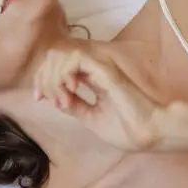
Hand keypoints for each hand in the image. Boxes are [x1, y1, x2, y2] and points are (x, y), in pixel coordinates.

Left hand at [33, 42, 162, 152]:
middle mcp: (94, 70)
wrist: (149, 133)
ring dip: (53, 77)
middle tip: (45, 98)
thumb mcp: (90, 118)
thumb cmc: (126, 129)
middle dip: (43, 77)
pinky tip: (71, 92)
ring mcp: (99, 68)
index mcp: (91, 79)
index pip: (57, 66)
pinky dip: (65, 74)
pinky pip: (76, 59)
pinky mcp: (105, 71)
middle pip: (55, 56)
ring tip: (61, 98)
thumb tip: (53, 99)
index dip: (42, 79)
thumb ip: (74, 106)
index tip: (39, 99)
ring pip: (62, 54)